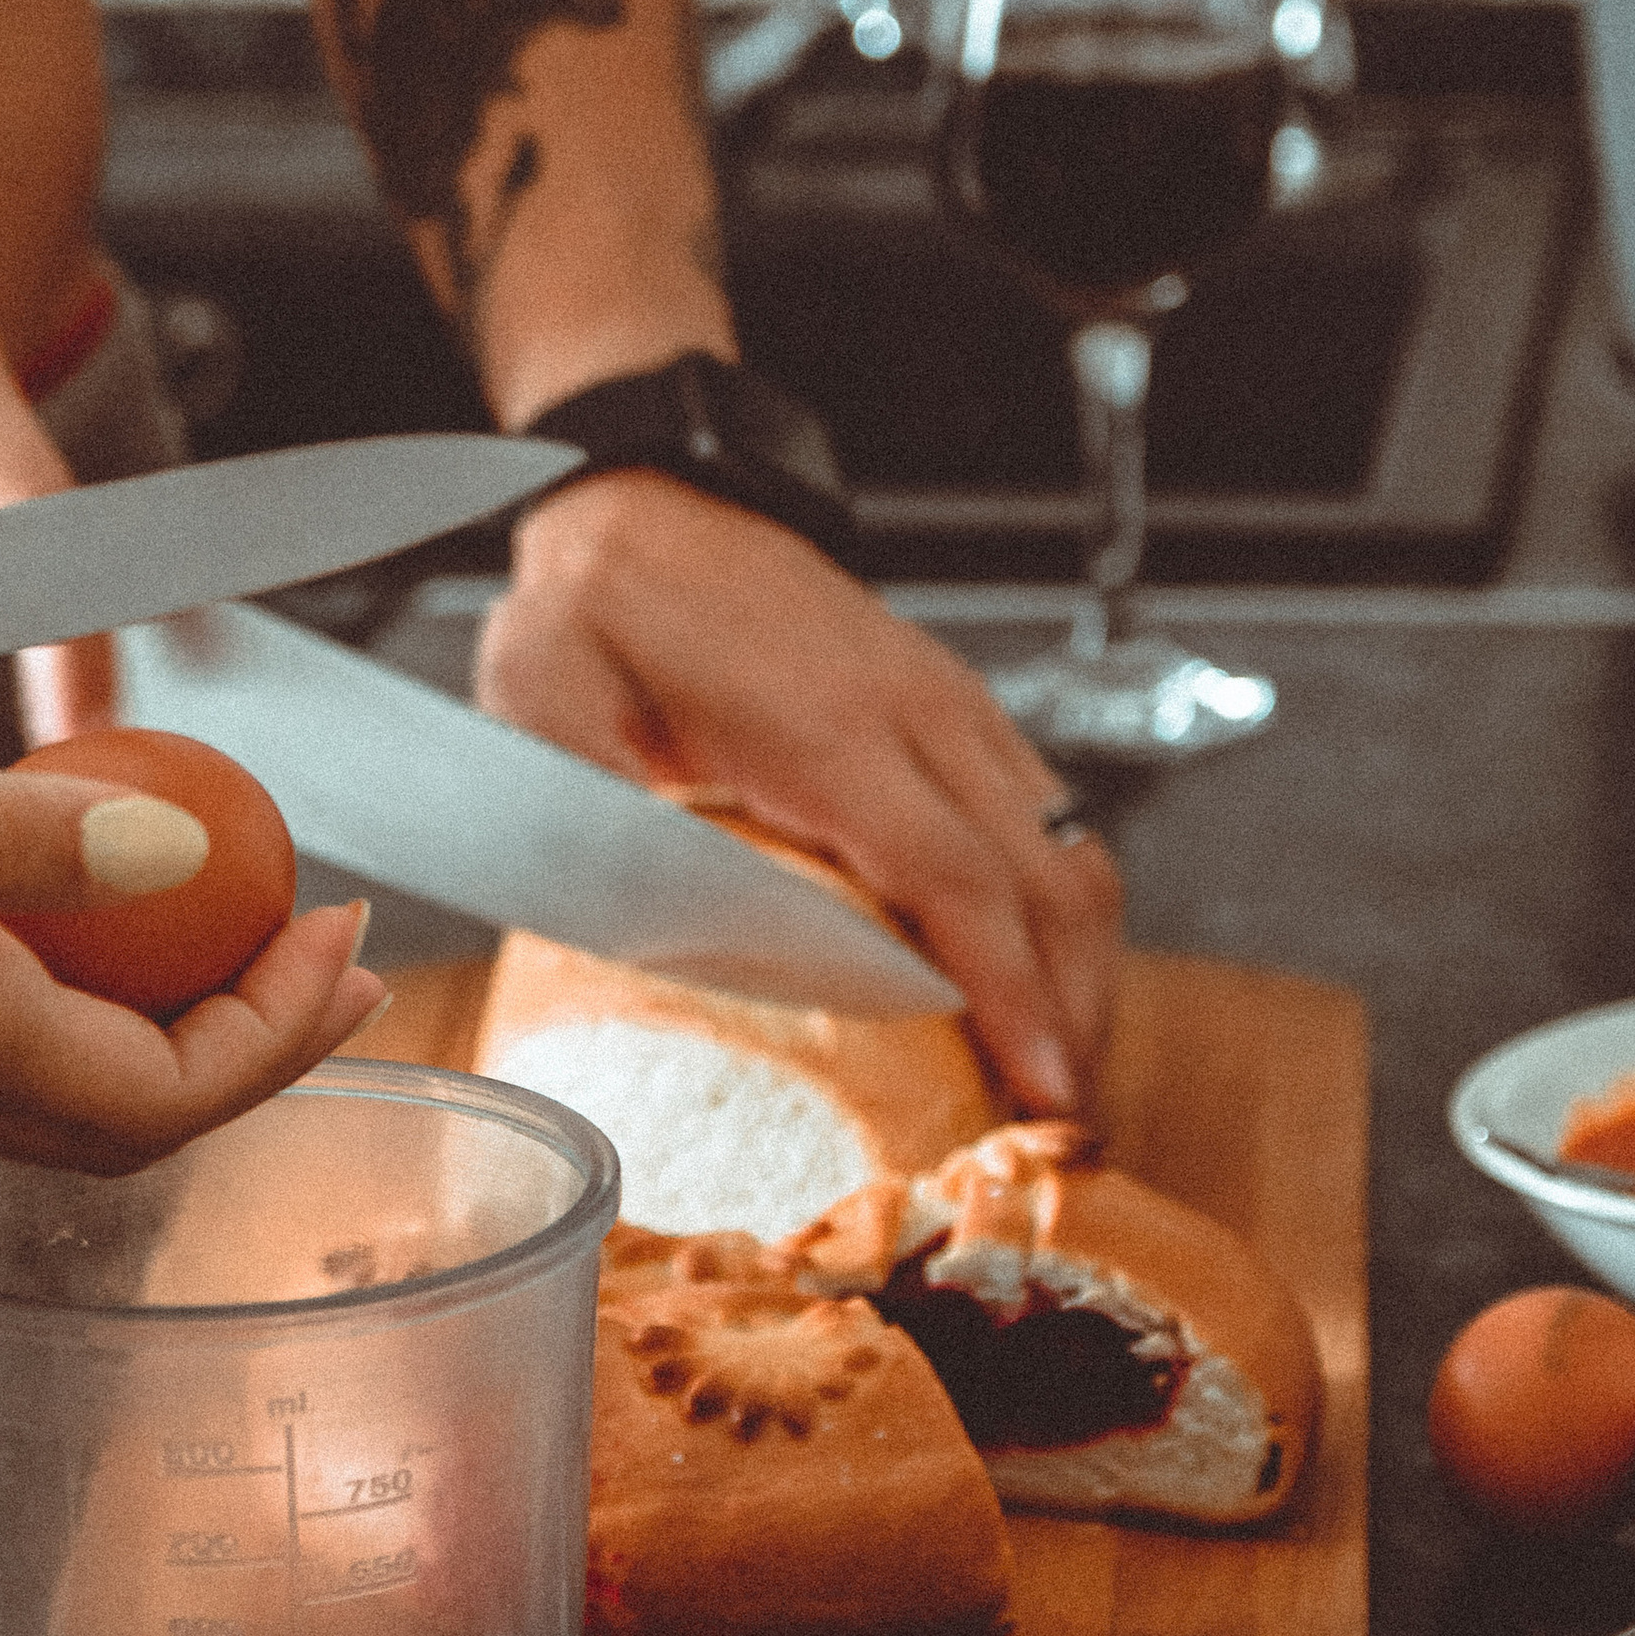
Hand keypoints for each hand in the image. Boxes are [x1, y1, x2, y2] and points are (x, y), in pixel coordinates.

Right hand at [0, 741, 385, 1170]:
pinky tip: (53, 905)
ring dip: (171, 1014)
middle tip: (331, 954)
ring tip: (230, 925)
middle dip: (257, 1039)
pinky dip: (70, 983)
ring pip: (66, 1079)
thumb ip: (11, 842)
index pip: (172, 1092)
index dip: (284, 1035)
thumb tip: (191, 854)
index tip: (351, 938)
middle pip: (137, 1107)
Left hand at [476, 475, 1120, 1117]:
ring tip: (1060, 1081)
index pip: (953, 873)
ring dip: (1085, 969)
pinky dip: (1062, 914)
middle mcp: (917, 713)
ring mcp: (950, 707)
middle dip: (1073, 1011)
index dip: (1008, 990)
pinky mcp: (956, 712)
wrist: (651, 501)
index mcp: (826, 725)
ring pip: (1069, 849)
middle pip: (1046, 877)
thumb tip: (621, 923)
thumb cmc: (599, 607)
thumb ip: (584, 812)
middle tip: (1058, 1134)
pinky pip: (1048, 820)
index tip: (1037, 1088)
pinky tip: (1037, 987)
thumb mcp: (549, 702)